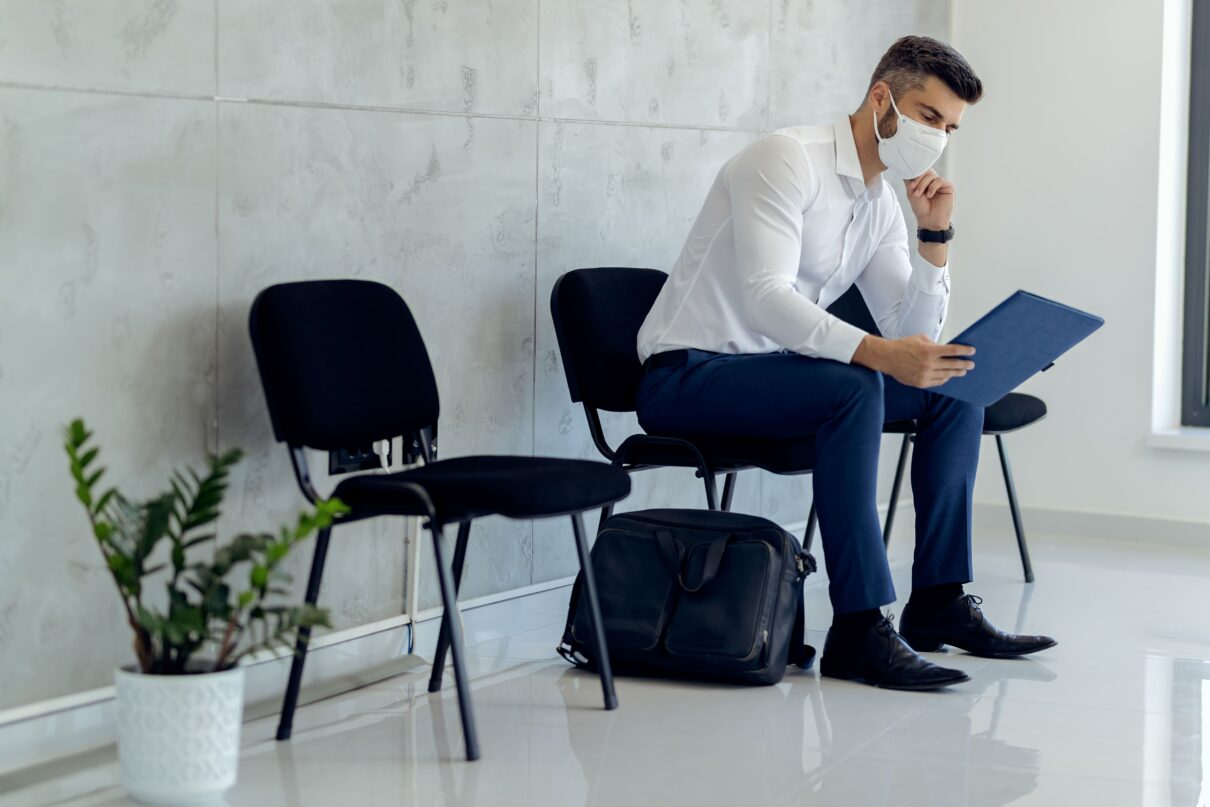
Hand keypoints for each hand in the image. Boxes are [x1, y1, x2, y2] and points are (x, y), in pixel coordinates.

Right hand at [852, 334, 974, 388]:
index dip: (965, 351)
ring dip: (956, 373)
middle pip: (953, 365)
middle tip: (971, 364)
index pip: (953, 351)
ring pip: (946, 375)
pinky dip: (944, 379)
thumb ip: (934, 344)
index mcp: (929, 350)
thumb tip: (945, 350)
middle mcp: (928, 364)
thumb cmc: (902, 346)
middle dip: (964, 364)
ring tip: (962, 371)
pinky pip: (937, 382)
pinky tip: (948, 377)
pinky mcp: (920, 383)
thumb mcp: (920, 338)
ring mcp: (925, 374)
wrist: (887, 357)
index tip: (972, 351)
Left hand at [906, 169, 953, 230]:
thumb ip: (910, 181)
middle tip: (913, 189)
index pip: (921, 171)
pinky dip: (932, 187)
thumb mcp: (911, 193)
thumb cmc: (920, 208)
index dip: (915, 175)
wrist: (929, 220)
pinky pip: (939, 180)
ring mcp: (941, 183)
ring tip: (919, 195)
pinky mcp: (948, 187)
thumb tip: (906, 169)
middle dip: (918, 180)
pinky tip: (929, 195)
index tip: (910, 185)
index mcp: (925, 181)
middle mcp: (933, 181)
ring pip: (932, 176)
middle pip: (926, 171)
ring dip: (923, 185)